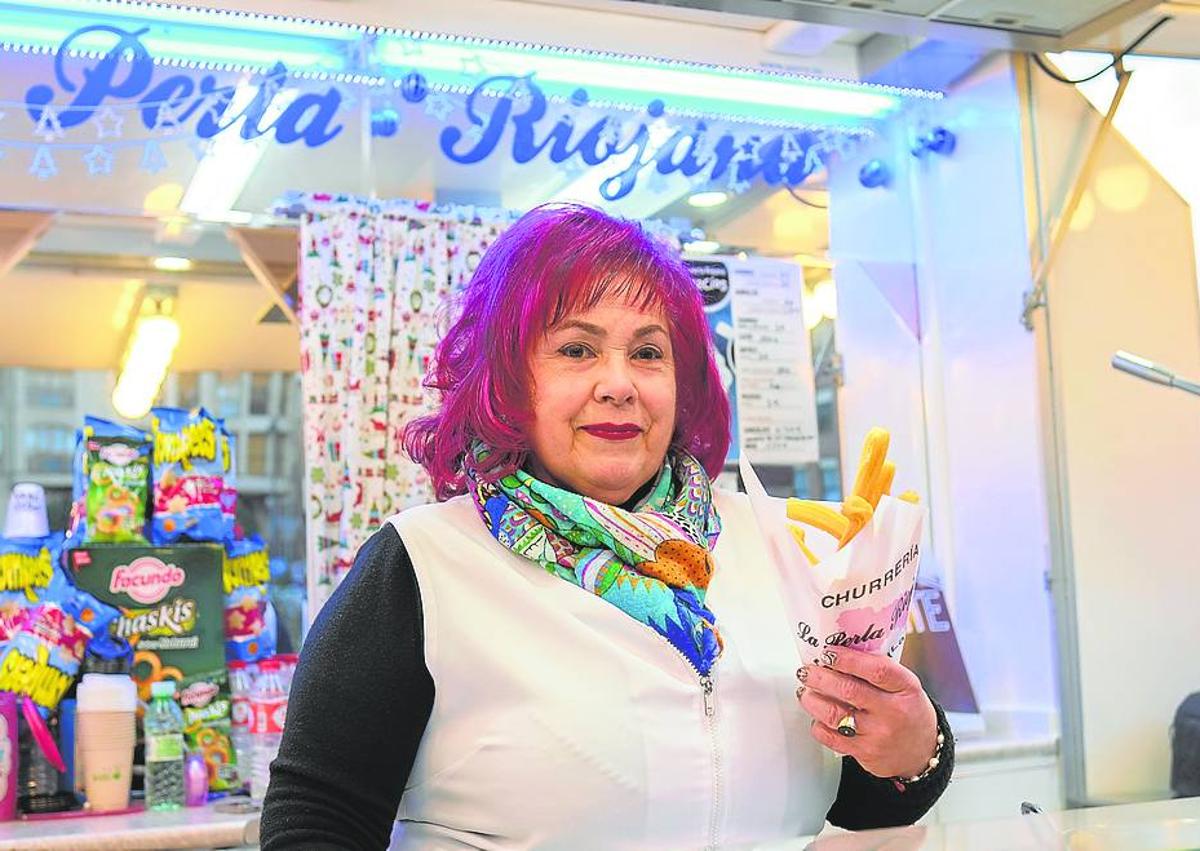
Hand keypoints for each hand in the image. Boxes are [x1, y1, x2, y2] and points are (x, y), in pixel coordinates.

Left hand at [796, 647, 936, 778]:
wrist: (922, 752)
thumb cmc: (906, 711)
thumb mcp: (903, 686)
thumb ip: (876, 669)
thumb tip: (837, 651)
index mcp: (906, 688)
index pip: (877, 669)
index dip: (848, 658)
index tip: (828, 652)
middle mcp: (894, 712)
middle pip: (849, 690)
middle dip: (820, 677)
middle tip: (807, 671)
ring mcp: (879, 734)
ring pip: (834, 714)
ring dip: (812, 700)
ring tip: (805, 692)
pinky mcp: (865, 753)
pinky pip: (831, 737)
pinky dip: (818, 724)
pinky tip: (817, 716)